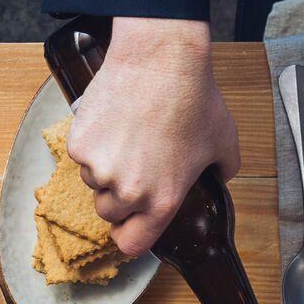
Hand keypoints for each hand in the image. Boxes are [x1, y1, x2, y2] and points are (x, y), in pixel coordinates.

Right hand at [66, 17, 236, 257]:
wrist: (160, 59)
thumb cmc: (193, 96)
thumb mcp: (223, 142)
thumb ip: (222, 171)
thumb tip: (218, 177)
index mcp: (162, 200)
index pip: (132, 244)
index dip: (129, 235)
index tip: (129, 225)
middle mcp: (127, 192)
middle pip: (108, 212)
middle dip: (117, 196)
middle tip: (133, 166)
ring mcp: (99, 168)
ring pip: (93, 181)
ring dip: (105, 168)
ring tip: (127, 135)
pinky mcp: (80, 144)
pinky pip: (81, 154)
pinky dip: (92, 142)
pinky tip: (114, 120)